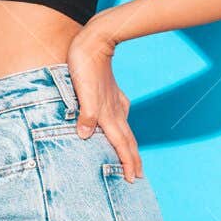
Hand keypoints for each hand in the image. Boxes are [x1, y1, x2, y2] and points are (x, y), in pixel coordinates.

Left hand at [67, 27, 142, 180]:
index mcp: (108, 113)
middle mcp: (115, 110)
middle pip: (127, 140)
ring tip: (131, 157)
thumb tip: (84, 136)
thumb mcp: (81, 91)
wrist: (95, 40)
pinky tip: (119, 124)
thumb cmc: (84, 65)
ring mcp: (114, 100)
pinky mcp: (109, 92)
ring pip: (125, 129)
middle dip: (133, 160)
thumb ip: (85, 114)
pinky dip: (122, 128)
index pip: (121, 144)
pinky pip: (119, 116)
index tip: (133, 179)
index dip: (126, 163)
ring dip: (129, 146)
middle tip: (138, 177)